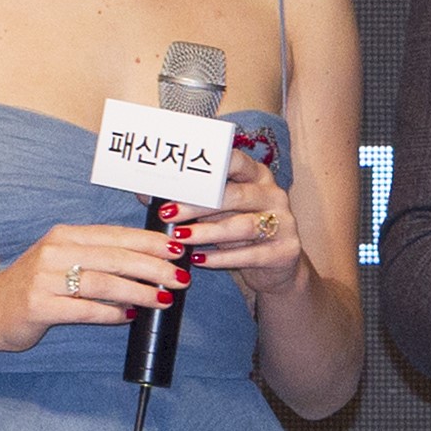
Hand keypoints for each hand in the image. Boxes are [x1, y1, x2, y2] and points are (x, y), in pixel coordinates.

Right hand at [0, 221, 179, 348]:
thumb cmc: (37, 286)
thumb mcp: (63, 261)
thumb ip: (98, 258)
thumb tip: (147, 263)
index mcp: (65, 236)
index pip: (115, 235)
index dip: (149, 242)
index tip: (177, 250)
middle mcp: (55, 252)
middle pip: (115, 257)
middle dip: (153, 267)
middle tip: (181, 277)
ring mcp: (45, 279)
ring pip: (103, 283)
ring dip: (138, 292)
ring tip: (162, 299)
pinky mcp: (39, 306)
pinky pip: (84, 310)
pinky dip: (111, 314)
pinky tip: (129, 317)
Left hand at [162, 147, 305, 300]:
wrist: (276, 269)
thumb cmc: (238, 234)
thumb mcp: (217, 213)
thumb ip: (191, 200)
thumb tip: (144, 191)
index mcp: (257, 176)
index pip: (235, 160)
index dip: (208, 167)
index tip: (178, 177)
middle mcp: (274, 194)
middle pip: (234, 195)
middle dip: (197, 204)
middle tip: (168, 213)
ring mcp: (284, 222)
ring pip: (241, 226)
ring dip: (206, 233)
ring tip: (180, 238)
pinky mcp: (286, 250)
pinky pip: (249, 254)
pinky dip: (221, 258)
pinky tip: (198, 259)